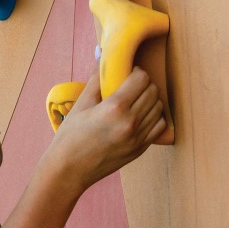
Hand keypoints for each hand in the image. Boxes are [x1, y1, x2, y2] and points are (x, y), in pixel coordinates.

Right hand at [52, 64, 168, 187]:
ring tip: (136, 100)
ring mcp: (138, 137)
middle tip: (132, 85)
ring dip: (150, 99)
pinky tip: (141, 116)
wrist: (68, 171)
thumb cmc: (69, 138)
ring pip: (159, 107)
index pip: (141, 78)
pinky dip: (154, 117)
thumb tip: (103, 56)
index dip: (136, 72)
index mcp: (114, 107)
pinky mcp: (141, 148)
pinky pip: (160, 125)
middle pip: (152, 91)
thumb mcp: (80, 105)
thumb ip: (97, 80)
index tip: (128, 74)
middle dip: (144, 84)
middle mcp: (130, 121)